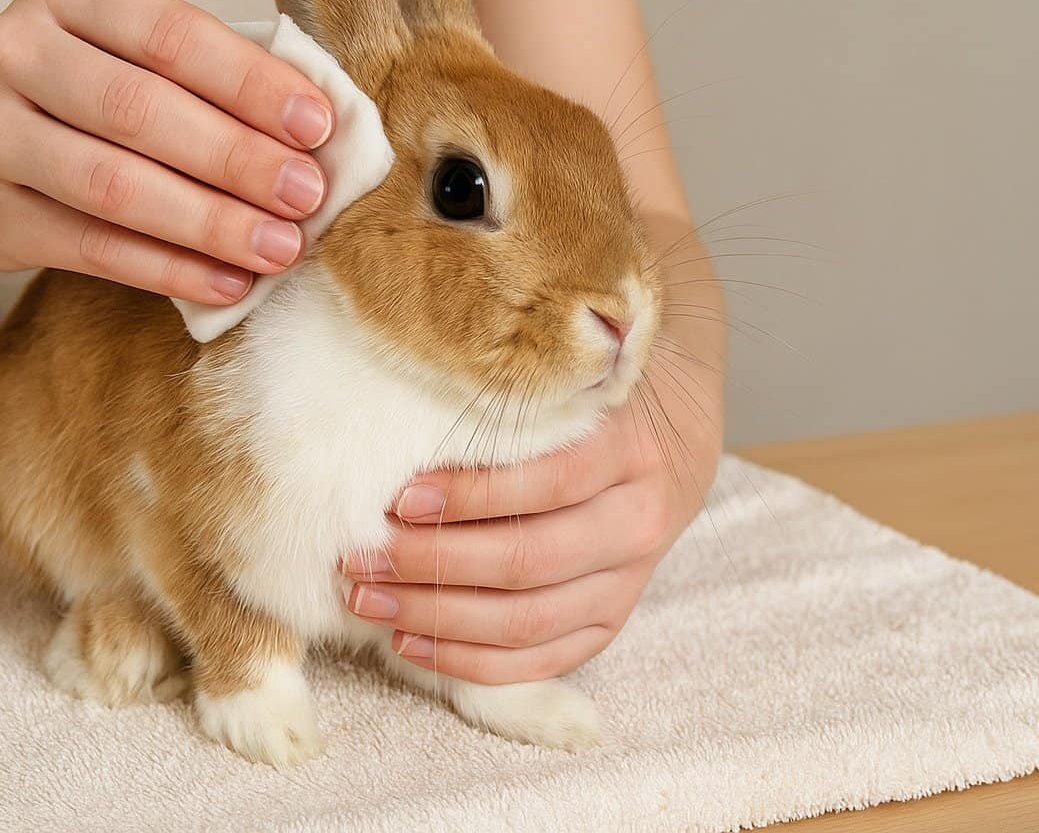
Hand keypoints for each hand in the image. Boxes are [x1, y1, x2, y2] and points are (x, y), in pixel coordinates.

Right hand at [0, 0, 335, 302]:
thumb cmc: (96, 96)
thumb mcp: (140, 58)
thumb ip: (215, 77)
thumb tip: (323, 130)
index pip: (171, 34)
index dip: (250, 83)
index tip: (318, 126)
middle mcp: (12, 49)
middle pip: (139, 110)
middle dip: (236, 158)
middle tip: (307, 195)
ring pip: (113, 185)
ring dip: (209, 222)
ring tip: (279, 247)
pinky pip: (94, 248)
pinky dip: (169, 269)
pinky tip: (227, 283)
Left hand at [341, 361, 720, 684]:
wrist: (676, 431)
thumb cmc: (595, 396)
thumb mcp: (570, 377)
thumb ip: (510, 396)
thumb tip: (403, 412)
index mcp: (630, 450)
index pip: (546, 483)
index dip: (469, 497)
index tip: (398, 498)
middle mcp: (638, 521)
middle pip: (529, 560)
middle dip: (433, 564)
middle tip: (362, 555)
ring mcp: (629, 579)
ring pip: (528, 620)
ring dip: (437, 617)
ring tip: (368, 600)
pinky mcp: (613, 618)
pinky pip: (541, 658)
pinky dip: (470, 661)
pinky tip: (410, 642)